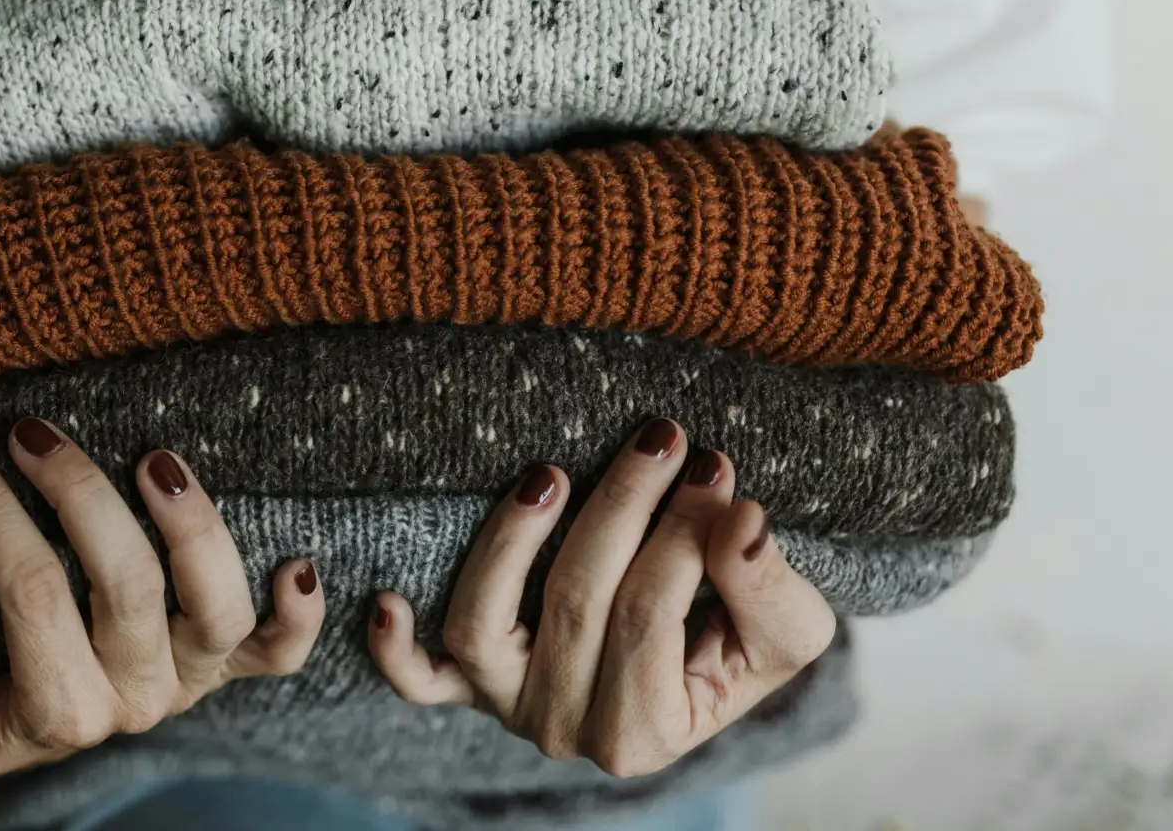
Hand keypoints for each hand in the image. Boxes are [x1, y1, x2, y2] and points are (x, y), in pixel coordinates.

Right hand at [0, 418, 325, 786]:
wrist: (20, 734)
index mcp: (59, 711)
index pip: (29, 594)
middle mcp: (136, 696)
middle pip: (124, 585)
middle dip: (75, 493)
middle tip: (29, 431)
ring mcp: (192, 676)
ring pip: (215, 607)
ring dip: (191, 527)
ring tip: (151, 459)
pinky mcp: (231, 661)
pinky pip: (281, 650)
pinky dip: (298, 613)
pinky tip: (297, 563)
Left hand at [367, 418, 835, 777]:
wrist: (697, 661)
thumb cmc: (739, 638)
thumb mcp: (786, 628)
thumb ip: (767, 584)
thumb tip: (740, 519)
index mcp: (645, 735)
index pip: (649, 615)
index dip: (682, 534)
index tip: (713, 463)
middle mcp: (565, 730)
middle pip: (574, 603)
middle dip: (623, 509)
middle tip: (662, 437)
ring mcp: (505, 705)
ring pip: (481, 625)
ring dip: (511, 541)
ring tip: (550, 473)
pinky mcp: (464, 681)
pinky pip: (416, 677)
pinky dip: (395, 646)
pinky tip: (386, 598)